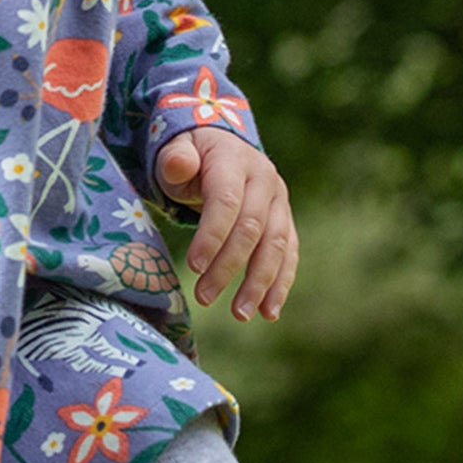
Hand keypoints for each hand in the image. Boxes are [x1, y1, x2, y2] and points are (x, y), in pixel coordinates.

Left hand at [156, 128, 296, 321]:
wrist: (222, 148)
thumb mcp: (175, 151)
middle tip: (203, 296)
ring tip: (240, 314)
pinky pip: (288, 255)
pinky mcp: (286, 221)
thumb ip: (174, 159)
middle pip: (251, 228)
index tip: (193, 266)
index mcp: (235, 160)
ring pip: (276, 246)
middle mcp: (265, 179)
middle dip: (228, 266)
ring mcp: (280, 202)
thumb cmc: (192, 156)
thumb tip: (179, 165)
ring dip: (259, 283)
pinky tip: (269, 312)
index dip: (211, 235)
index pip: (226, 201)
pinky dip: (280, 285)